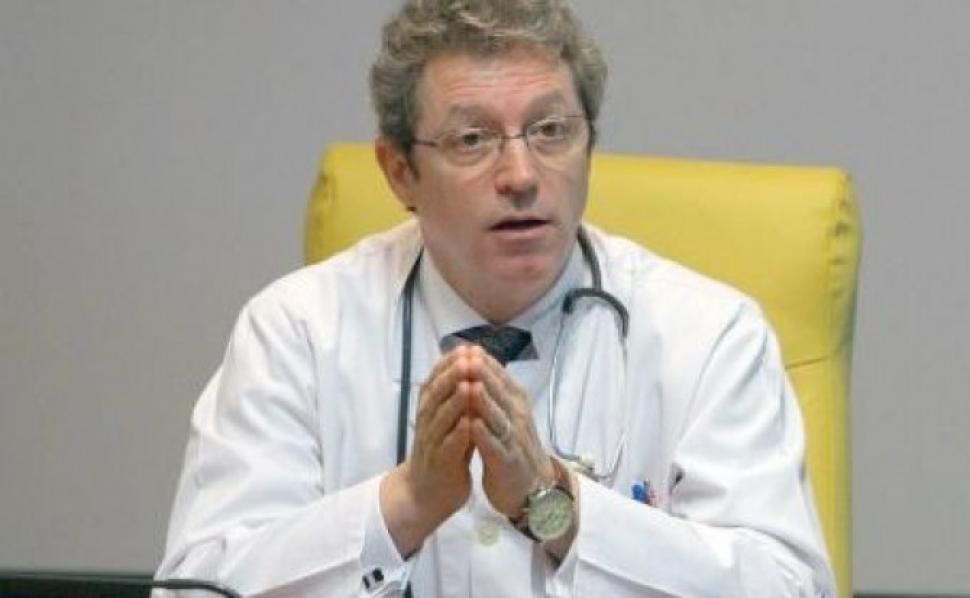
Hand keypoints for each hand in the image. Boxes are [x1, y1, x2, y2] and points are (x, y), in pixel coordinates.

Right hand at [380, 345, 476, 555]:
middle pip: (436, 395)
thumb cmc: (442, 453)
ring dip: (454, 400)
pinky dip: (458, 434)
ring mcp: (431, 445)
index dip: (449, 364)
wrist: (425, 495)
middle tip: (467, 357)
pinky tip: (469, 423)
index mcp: (429, 411)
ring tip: (469, 382)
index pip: (435, 381)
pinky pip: (448, 447)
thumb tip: (469, 367)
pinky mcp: (440, 465)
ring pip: (440, 418)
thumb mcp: (447, 422)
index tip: (466, 347)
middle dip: (452, 375)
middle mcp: (427, 424)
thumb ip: (457, 398)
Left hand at [466, 347, 555, 517]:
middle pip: (500, 392)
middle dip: (483, 375)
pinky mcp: (507, 462)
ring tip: (470, 386)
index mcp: (516, 402)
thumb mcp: (507, 413)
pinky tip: (473, 426)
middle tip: (468, 358)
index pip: (500, 377)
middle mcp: (518, 416)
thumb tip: (476, 361)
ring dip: (485, 402)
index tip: (467, 347)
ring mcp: (514, 439)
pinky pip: (496, 446)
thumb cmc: (514, 445)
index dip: (484, 363)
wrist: (532, 486)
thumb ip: (494, 391)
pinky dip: (485, 435)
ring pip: (498, 417)